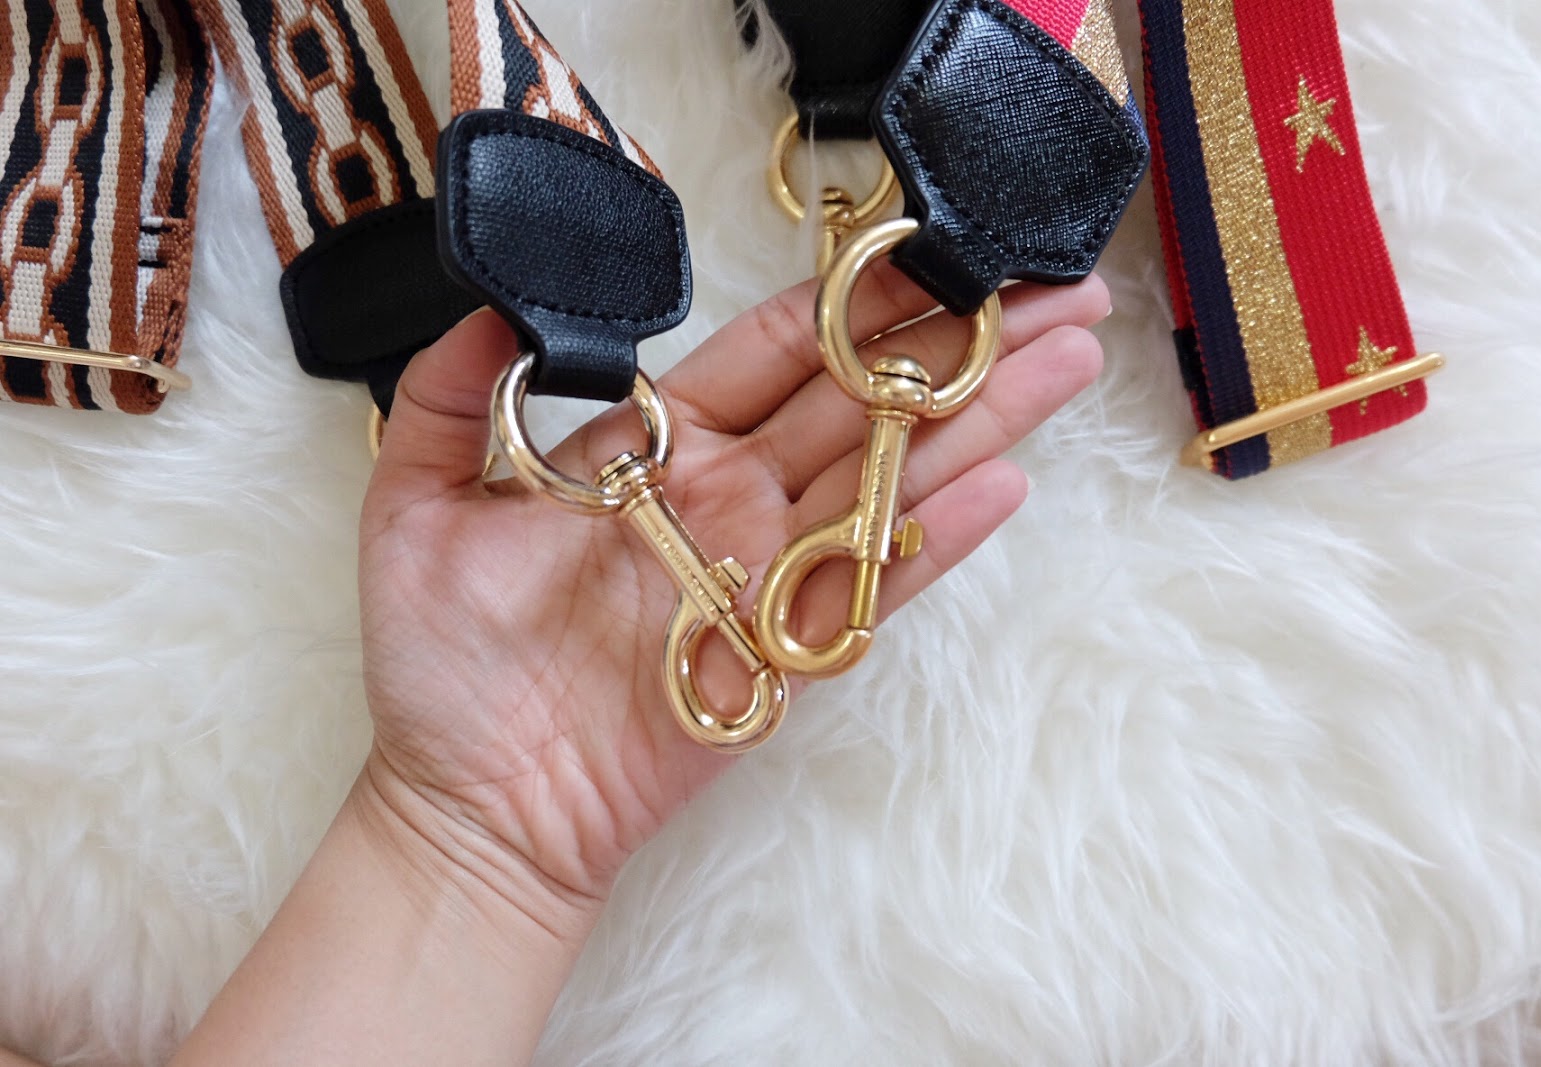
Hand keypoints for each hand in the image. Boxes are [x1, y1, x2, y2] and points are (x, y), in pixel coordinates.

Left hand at [356, 265, 1108, 934]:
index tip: (928, 244)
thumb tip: (500, 306)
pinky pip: (872, 585)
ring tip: (1068, 355)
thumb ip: (449, 396)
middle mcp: (732, 496)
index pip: (777, 349)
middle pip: (866, 398)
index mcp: (661, 446)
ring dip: (983, 416)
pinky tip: (1004, 483)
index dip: (855, 297)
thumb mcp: (415, 505)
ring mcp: (768, 571)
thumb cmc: (442, 664)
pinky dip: (938, 539)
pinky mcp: (787, 652)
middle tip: (1055, 286)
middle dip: (963, 338)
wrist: (473, 798)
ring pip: (893, 476)